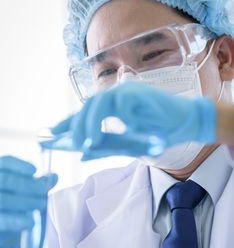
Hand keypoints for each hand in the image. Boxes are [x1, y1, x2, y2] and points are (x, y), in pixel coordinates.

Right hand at [0, 156, 57, 247]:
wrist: (4, 228)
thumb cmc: (15, 205)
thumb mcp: (25, 191)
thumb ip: (38, 183)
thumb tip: (54, 176)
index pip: (5, 163)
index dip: (20, 165)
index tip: (35, 170)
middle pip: (5, 180)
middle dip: (28, 185)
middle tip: (44, 190)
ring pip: (3, 199)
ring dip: (26, 202)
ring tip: (41, 204)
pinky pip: (2, 221)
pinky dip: (17, 221)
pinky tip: (31, 222)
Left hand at [41, 81, 216, 158]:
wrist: (186, 124)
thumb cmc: (158, 132)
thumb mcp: (128, 144)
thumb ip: (106, 147)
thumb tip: (83, 154)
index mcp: (113, 107)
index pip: (85, 114)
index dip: (66, 124)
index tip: (49, 136)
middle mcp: (117, 97)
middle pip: (87, 107)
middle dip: (74, 126)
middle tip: (69, 144)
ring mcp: (129, 94)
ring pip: (99, 103)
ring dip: (89, 123)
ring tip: (85, 142)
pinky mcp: (140, 95)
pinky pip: (119, 104)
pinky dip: (109, 119)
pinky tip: (104, 133)